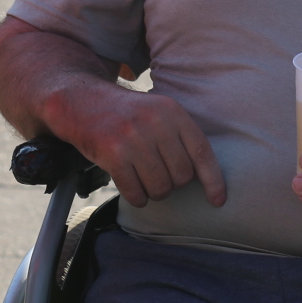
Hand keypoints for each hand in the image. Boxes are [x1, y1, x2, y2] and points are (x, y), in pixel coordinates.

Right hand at [53, 83, 226, 208]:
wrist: (83, 102)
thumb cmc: (127, 115)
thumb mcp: (158, 112)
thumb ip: (179, 137)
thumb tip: (202, 177)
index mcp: (173, 112)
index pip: (201, 151)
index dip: (213, 180)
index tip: (218, 200)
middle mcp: (156, 123)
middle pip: (181, 176)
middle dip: (172, 182)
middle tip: (156, 172)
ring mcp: (134, 139)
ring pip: (160, 188)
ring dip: (153, 192)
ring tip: (142, 177)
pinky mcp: (114, 155)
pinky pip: (136, 194)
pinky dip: (137, 197)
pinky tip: (131, 186)